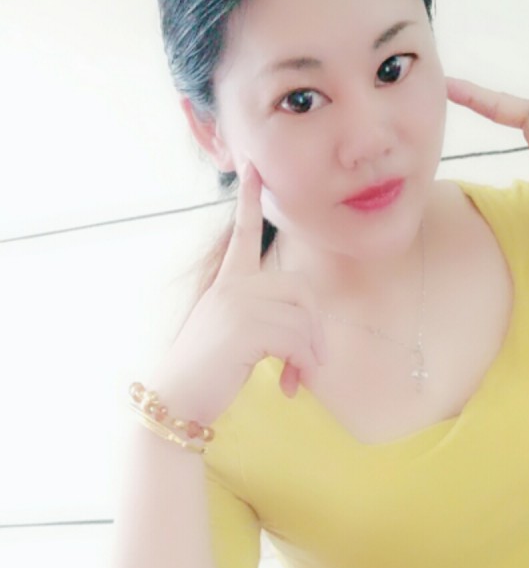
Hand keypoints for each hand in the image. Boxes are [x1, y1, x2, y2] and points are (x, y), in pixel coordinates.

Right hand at [151, 164, 326, 422]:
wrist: (175, 399)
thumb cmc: (208, 371)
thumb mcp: (235, 334)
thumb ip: (265, 319)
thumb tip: (312, 338)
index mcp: (227, 282)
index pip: (242, 234)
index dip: (248, 201)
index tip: (254, 168)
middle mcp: (232, 285)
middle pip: (301, 289)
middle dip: (314, 328)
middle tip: (311, 362)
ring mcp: (236, 302)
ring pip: (302, 317)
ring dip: (309, 354)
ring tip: (297, 379)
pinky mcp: (244, 325)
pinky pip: (296, 338)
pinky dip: (303, 364)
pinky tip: (292, 385)